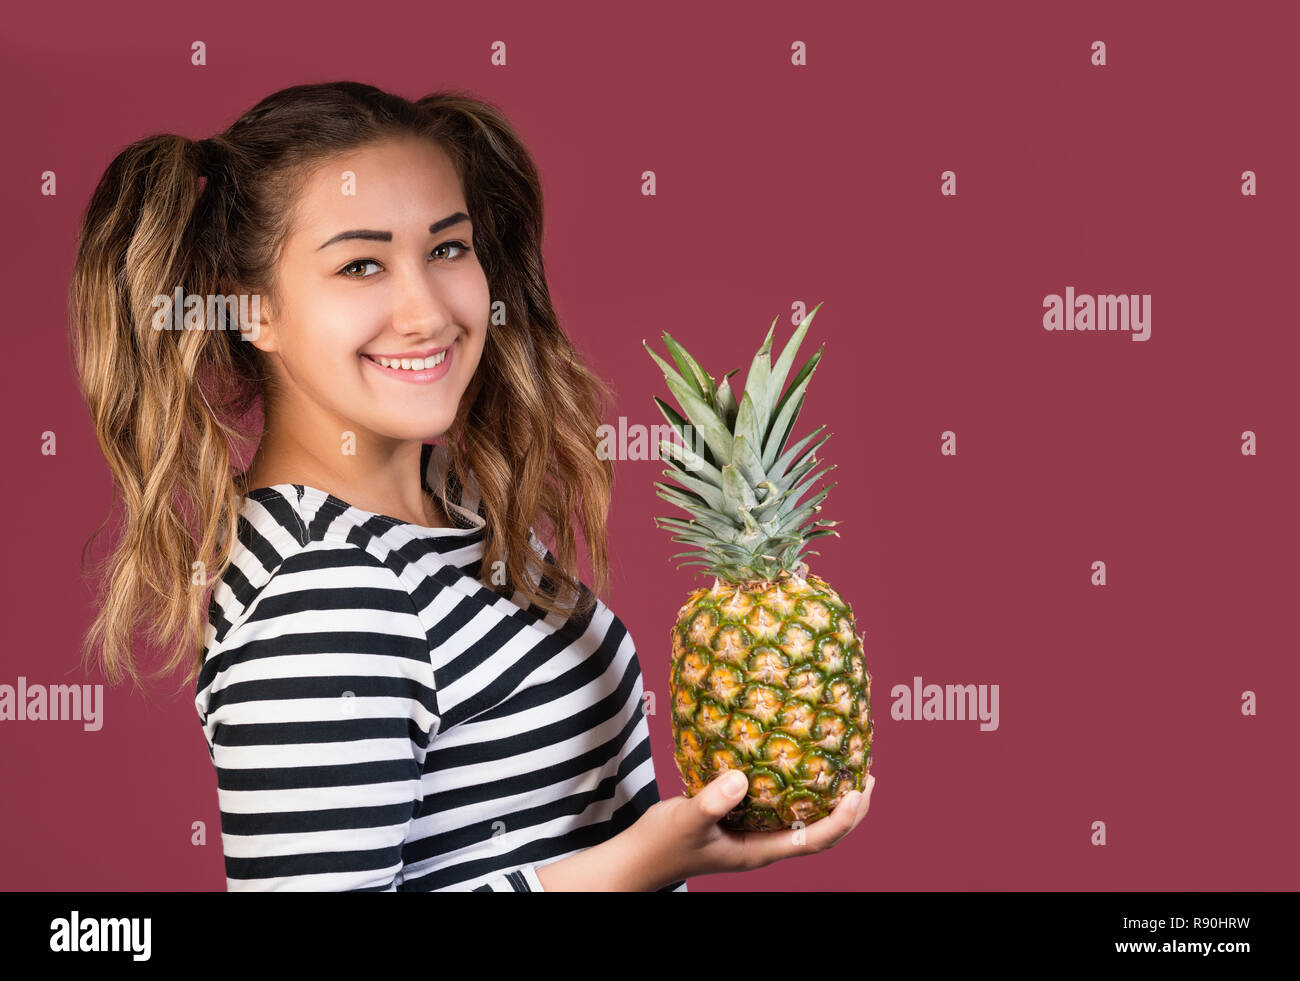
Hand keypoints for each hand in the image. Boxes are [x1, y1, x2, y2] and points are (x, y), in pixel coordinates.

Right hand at [636, 769, 875, 885]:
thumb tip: (741, 778)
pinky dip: (798, 786)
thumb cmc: (662, 843)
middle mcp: (765, 844)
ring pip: (806, 819)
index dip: (843, 819)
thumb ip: (711, 802)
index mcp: (760, 852)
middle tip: (868, 775)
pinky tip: (796, 760)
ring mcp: (756, 832)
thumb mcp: (685, 820)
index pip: (816, 841)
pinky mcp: (743, 819)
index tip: (858, 791)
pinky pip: (782, 804)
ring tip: (845, 767)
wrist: (641, 856)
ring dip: (830, 797)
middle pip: (823, 833)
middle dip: (850, 809)